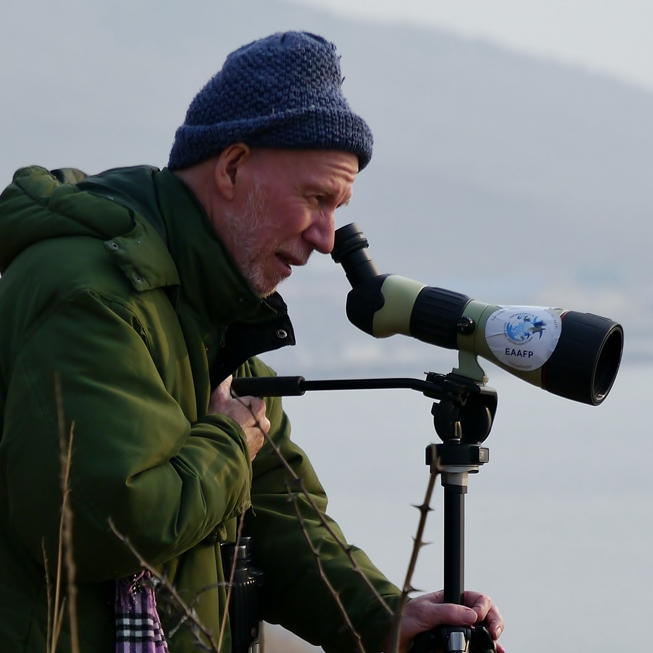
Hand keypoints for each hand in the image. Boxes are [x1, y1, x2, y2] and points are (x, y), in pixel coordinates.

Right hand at [208, 376, 269, 460]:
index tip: (232, 408)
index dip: (242, 403)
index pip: (255, 402)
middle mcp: (264, 426)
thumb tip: (228, 376)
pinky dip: (242, 443)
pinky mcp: (254, 453)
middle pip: (255, 417)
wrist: (217, 449)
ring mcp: (260, 441)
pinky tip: (231, 442)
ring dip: (244, 431)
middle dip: (245, 418)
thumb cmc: (220, 422)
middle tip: (230, 420)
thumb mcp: (219, 399)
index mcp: (259, 410)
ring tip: (229, 432)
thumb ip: (225, 385)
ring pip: (253, 431)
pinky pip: (249, 445)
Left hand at [386, 590, 504, 652]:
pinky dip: (487, 649)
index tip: (478, 617)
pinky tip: (495, 652)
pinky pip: (476, 646)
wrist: (394, 638)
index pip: (476, 598)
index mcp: (451, 600)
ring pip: (484, 630)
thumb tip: (471, 615)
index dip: (482, 606)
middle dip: (494, 621)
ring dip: (493, 637)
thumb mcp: (425, 612)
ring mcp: (459, 629)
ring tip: (496, 645)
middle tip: (493, 632)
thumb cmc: (405, 619)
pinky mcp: (457, 644)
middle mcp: (458, 614)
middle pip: (486, 614)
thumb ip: (447, 611)